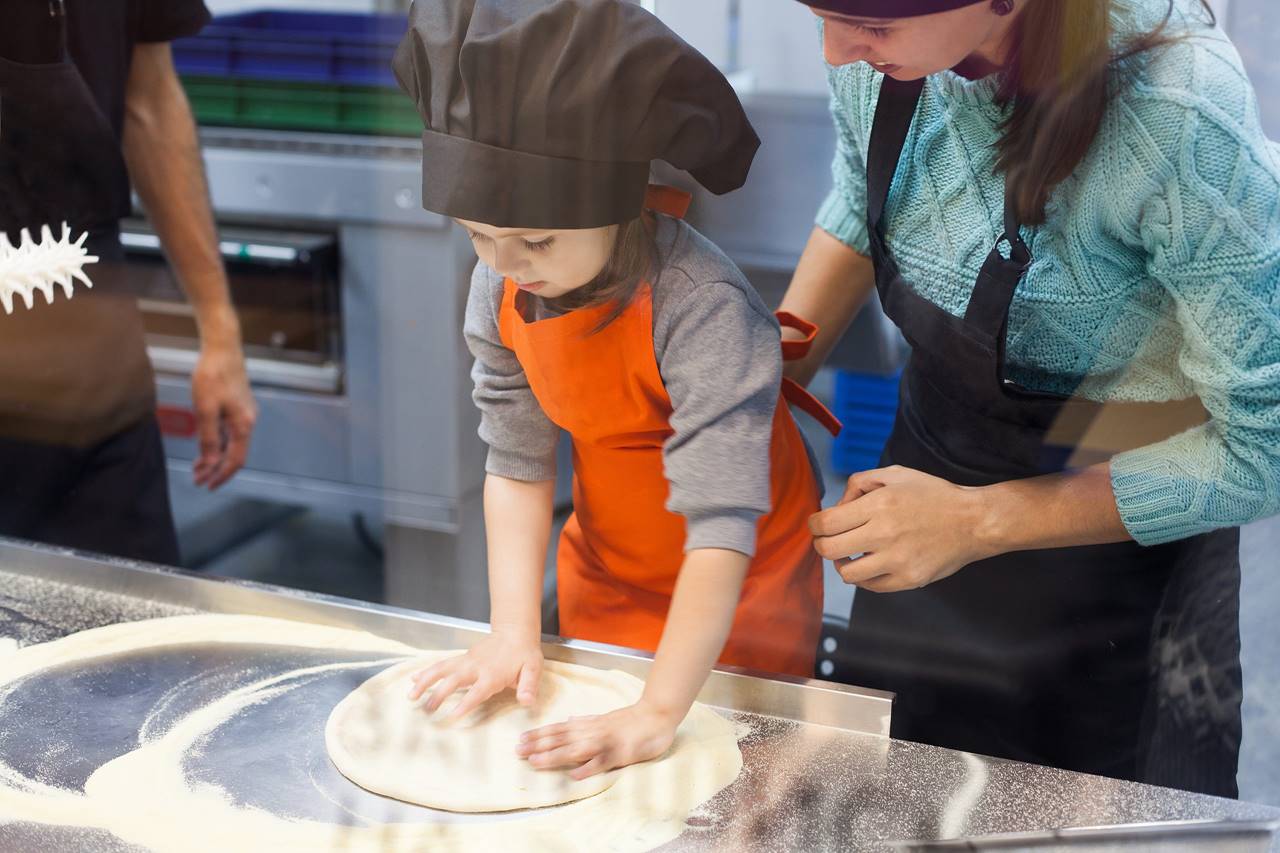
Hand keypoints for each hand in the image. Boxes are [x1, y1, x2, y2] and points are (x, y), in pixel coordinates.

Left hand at [190, 336, 255, 489]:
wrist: (222, 349)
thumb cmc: (213, 376)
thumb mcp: (206, 409)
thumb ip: (209, 438)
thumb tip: (211, 463)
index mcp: (243, 425)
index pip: (235, 460)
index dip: (221, 475)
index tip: (206, 485)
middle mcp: (248, 422)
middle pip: (235, 455)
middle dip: (217, 469)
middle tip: (198, 479)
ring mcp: (244, 415)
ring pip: (231, 445)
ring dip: (216, 458)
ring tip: (198, 467)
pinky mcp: (237, 408)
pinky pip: (229, 433)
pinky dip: (218, 444)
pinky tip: (205, 446)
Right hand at [407, 631, 542, 719]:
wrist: (515, 631)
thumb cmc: (524, 653)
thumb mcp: (533, 669)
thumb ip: (529, 686)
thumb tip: (527, 701)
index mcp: (492, 674)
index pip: (476, 692)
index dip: (464, 704)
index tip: (451, 717)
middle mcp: (475, 667)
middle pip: (453, 681)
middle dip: (439, 695)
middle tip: (427, 710)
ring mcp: (466, 661)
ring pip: (441, 669)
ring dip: (425, 681)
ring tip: (411, 695)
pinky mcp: (462, 658)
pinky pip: (441, 664)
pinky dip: (426, 671)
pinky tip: (414, 679)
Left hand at [515, 701, 680, 779]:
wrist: (656, 716)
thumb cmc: (632, 720)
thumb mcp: (604, 717)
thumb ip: (586, 720)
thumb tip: (569, 719)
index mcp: (589, 724)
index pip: (559, 728)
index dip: (539, 734)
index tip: (521, 739)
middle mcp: (593, 731)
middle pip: (561, 738)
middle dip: (538, 745)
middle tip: (518, 751)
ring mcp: (605, 742)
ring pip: (575, 749)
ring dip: (554, 755)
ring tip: (535, 761)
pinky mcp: (619, 753)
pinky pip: (601, 762)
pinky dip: (588, 768)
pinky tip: (574, 775)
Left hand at [809, 465, 995, 592]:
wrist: (973, 522)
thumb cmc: (934, 495)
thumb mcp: (896, 474)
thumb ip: (860, 483)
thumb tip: (837, 505)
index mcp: (878, 505)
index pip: (825, 523)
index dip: (814, 525)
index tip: (817, 525)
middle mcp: (884, 534)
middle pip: (829, 550)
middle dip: (822, 544)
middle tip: (828, 540)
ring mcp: (897, 560)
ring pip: (846, 573)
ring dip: (842, 564)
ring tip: (850, 554)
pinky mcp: (908, 579)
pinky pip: (870, 586)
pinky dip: (864, 576)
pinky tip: (871, 563)